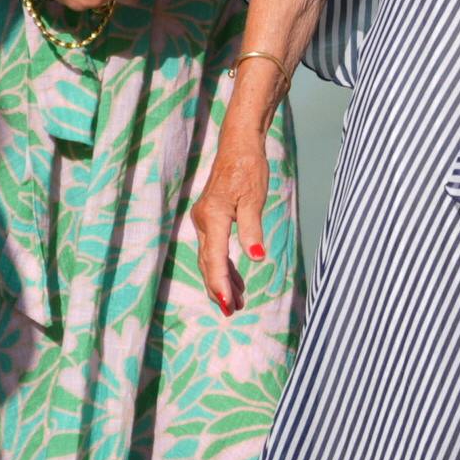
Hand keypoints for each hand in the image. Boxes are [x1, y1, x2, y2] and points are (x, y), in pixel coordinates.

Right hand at [189, 123, 272, 313]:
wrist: (237, 146)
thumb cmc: (248, 169)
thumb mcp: (254, 199)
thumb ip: (252, 231)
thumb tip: (256, 259)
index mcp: (213, 217)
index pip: (215, 258)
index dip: (220, 283)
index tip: (226, 305)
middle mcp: (203, 221)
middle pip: (209, 262)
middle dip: (219, 289)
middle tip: (231, 312)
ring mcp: (204, 220)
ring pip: (210, 258)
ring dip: (222, 280)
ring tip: (235, 303)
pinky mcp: (210, 219)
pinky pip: (214, 248)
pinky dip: (224, 266)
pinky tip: (236, 280)